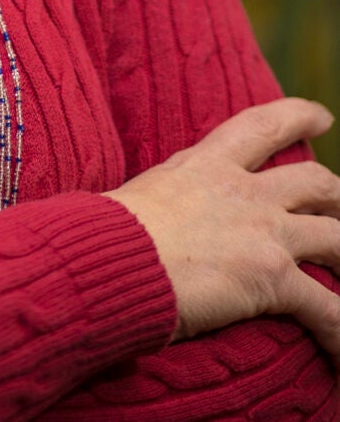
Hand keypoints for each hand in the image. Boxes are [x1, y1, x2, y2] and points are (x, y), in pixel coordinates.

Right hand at [106, 98, 339, 356]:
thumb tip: (138, 215)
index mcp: (206, 164)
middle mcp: (244, 192)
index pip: (261, 126)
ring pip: (334, 237)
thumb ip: (161, 199)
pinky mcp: (273, 277)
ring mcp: (264, 232)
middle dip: (337, 195)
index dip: (297, 116)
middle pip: (314, 180)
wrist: (112, 257)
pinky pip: (327, 307)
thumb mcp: (141, 196)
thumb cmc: (107, 233)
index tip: (320, 115)